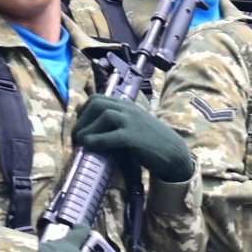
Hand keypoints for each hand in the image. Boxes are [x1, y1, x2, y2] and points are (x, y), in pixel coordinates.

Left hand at [72, 97, 194, 182]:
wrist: (174, 153)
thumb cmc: (153, 143)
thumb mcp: (134, 126)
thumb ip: (118, 123)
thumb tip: (94, 130)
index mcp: (127, 105)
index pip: (98, 99)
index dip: (84, 111)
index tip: (81, 125)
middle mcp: (129, 109)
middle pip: (97, 103)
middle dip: (82, 119)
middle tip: (77, 135)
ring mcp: (132, 121)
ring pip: (103, 114)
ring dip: (87, 128)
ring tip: (81, 142)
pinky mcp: (134, 136)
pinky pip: (110, 135)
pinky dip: (96, 140)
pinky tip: (89, 146)